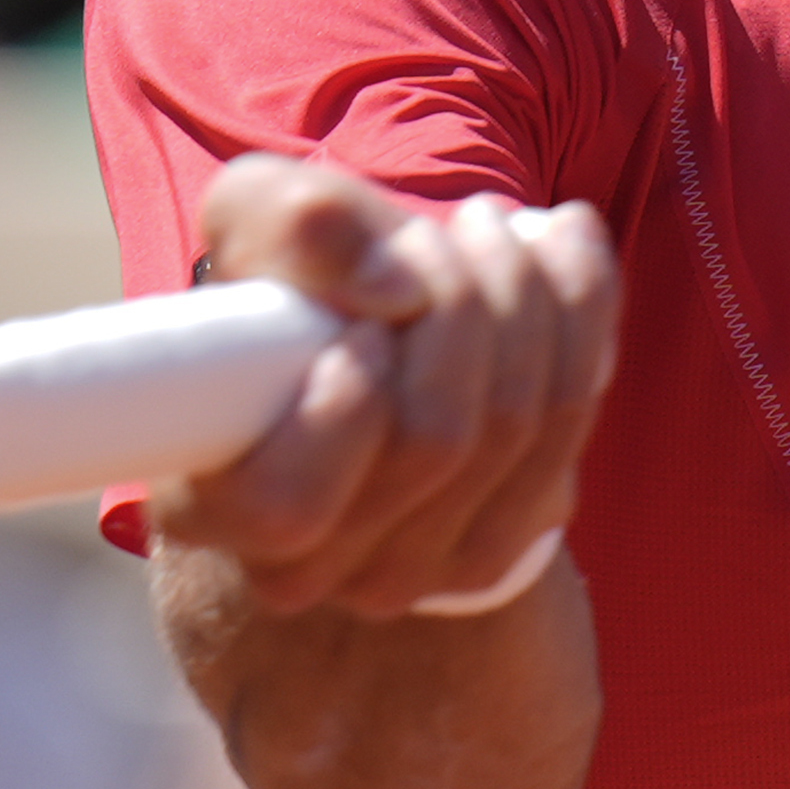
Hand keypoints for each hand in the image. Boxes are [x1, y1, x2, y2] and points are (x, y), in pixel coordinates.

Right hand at [142, 157, 619, 618]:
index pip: (288, 506)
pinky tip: (556, 252)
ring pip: (510, 429)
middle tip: (430, 232)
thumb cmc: (288, 281)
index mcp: (212, 508)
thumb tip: (396, 286)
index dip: (348, 400)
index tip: (367, 315)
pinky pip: (568, 421)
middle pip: (433, 442)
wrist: (358, 326)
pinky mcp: (499, 544)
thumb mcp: (257, 215)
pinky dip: (578, 318)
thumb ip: (297, 224)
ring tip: (485, 228)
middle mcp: (307, 570)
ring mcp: (409, 574)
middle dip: (455, 301)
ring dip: (519, 298)